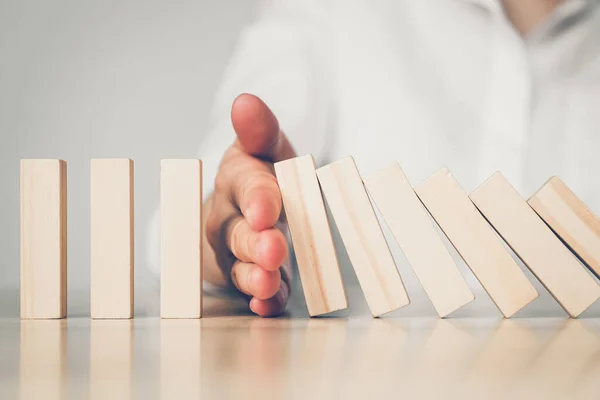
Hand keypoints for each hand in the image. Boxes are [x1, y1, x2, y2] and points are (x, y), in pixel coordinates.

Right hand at [205, 93, 295, 316]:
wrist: (244, 211)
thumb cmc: (260, 177)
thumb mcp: (264, 149)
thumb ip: (260, 130)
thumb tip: (245, 101)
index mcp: (237, 182)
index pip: (244, 187)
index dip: (257, 197)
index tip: (268, 208)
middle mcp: (229, 219)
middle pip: (237, 232)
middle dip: (254, 242)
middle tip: (273, 248)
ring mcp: (236, 253)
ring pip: (241, 267)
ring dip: (255, 277)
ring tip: (268, 283)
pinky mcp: (249, 276)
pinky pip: (254, 293)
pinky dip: (263, 301)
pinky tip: (270, 305)